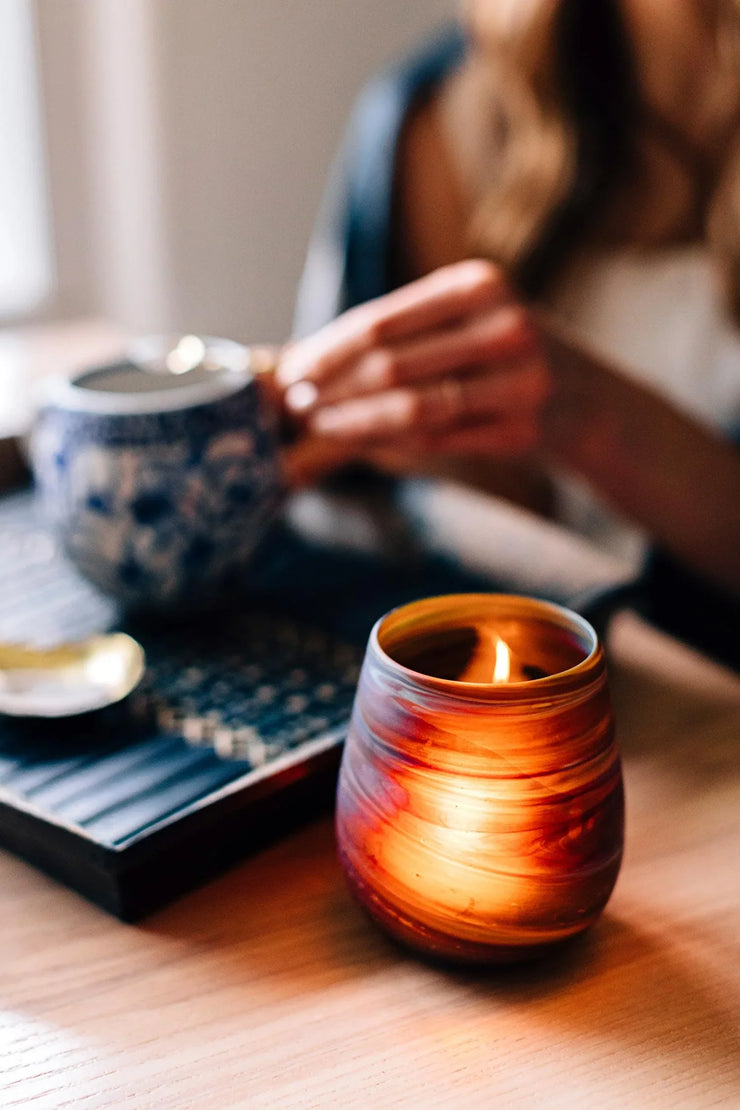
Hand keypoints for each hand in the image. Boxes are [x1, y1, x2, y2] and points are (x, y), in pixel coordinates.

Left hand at [277, 260, 551, 483]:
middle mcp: (505, 327)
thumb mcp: (459, 316)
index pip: (381, 323)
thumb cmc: (493, 347)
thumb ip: (397, 333)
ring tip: (322, 427)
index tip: (291, 375)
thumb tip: (306, 363)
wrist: (579, 391)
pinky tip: (363, 445)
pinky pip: (440, 441)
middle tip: (297, 408)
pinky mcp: (524, 430)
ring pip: (415, 409)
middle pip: (392, 367)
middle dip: (334, 390)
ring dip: (358, 423)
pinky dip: (394, 444)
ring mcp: (521, 381)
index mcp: (478, 285)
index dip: (328, 353)